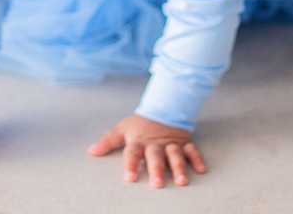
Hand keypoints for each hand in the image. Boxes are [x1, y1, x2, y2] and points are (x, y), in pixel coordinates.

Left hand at [88, 114, 206, 187]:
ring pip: (175, 155)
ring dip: (179, 167)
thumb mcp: (123, 129)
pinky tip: (201, 170)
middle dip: (157, 169)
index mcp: (139, 141)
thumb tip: (91, 151)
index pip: (133, 153)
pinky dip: (197, 159)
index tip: (130, 178)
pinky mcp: (184, 143)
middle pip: (156, 156)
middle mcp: (155, 143)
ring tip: (181, 181)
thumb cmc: (140, 124)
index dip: (131, 165)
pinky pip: (192, 150)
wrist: (163, 109)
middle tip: (157, 183)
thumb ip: (108, 140)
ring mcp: (171, 143)